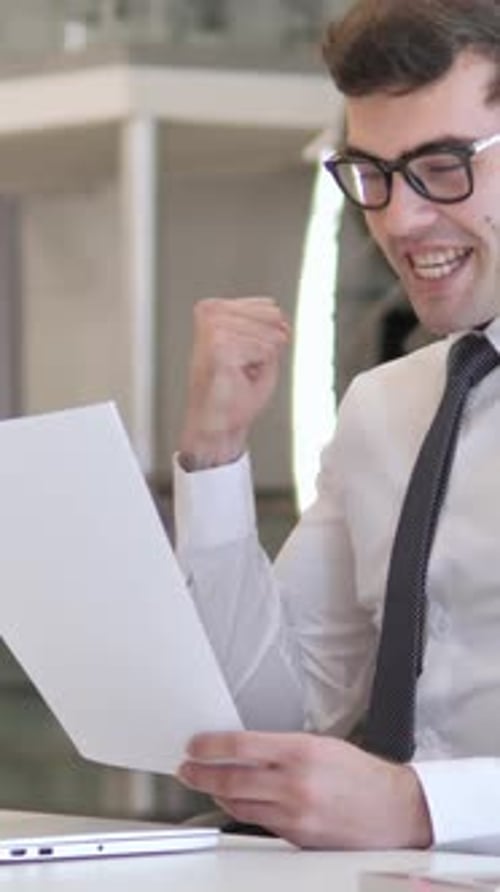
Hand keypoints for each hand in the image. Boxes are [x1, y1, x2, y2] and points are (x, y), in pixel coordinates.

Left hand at [177, 731, 432, 849]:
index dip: (210, 746)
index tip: (194, 745)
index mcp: (301, 752)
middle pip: (231, 778)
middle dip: (201, 773)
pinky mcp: (296, 838)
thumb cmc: (362, 776)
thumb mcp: (322, 745)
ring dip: (216, 792)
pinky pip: (257, 822)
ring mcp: (294, 814)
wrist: (394, 812)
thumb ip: (283, 747)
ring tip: (203, 783)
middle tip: (187, 768)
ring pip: (238, 803)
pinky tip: (232, 801)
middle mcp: (295, 783)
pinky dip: (239, 810)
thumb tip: (245, 748)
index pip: (241, 746)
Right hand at [179, 297, 289, 469]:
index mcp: (215, 310)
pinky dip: (260, 369)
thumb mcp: (260, 351)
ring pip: (270, 336)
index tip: (251, 357)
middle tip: (244, 368)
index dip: (272, 336)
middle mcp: (210, 314)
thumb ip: (272, 328)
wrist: (216, 424)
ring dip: (262, 361)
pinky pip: (265, 350)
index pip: (268, 307)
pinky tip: (238, 376)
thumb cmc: (232, 394)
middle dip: (268, 348)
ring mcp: (213, 327)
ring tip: (239, 373)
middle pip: (272, 318)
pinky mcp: (219, 344)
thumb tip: (281, 319)